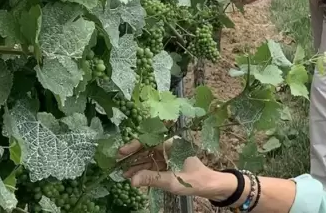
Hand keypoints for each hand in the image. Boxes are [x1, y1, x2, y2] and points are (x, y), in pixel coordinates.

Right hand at [117, 139, 237, 201]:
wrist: (209, 185)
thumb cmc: (194, 180)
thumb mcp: (173, 180)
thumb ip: (152, 178)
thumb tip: (132, 180)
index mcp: (173, 144)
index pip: (150, 141)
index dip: (134, 146)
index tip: (122, 152)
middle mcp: (170, 146)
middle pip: (147, 148)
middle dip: (132, 156)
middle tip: (116, 163)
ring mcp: (168, 155)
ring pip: (148, 157)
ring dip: (136, 164)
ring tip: (122, 173)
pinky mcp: (168, 163)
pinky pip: (152, 164)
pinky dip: (143, 170)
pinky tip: (133, 176)